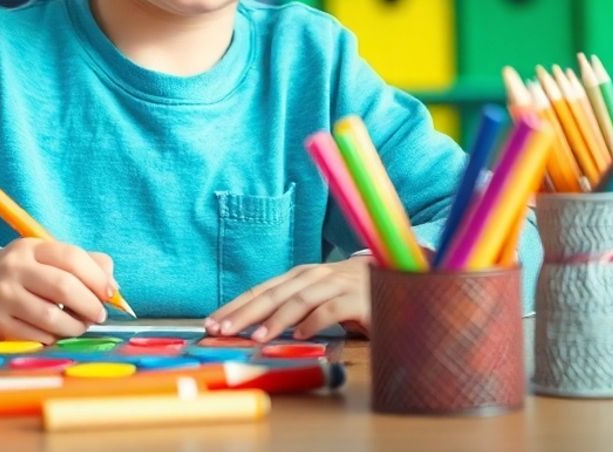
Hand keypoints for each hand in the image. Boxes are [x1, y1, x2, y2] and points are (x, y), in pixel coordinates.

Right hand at [0, 238, 117, 341]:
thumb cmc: (19, 275)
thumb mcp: (44, 259)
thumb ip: (82, 263)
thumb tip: (113, 284)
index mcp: (30, 248)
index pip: (71, 257)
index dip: (97, 277)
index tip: (111, 293)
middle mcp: (14, 269)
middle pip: (64, 287)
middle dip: (90, 305)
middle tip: (98, 315)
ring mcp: (3, 297)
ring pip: (52, 317)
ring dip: (75, 327)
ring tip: (79, 326)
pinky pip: (36, 337)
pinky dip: (54, 339)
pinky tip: (55, 334)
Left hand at [204, 256, 372, 341]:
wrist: (400, 280)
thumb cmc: (353, 294)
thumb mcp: (318, 298)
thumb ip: (293, 308)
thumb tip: (256, 327)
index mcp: (300, 276)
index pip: (261, 290)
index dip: (236, 306)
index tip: (212, 322)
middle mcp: (315, 275)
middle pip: (272, 294)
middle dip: (244, 313)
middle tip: (223, 330)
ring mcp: (337, 284)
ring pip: (299, 299)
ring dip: (276, 319)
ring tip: (257, 337)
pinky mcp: (358, 298)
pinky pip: (332, 309)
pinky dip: (315, 321)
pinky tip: (301, 335)